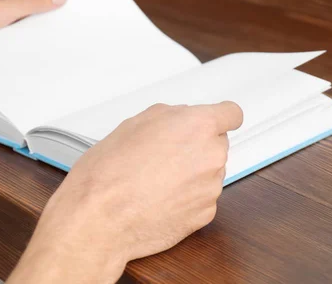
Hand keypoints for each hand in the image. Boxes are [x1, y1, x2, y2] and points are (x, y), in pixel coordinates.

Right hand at [7, 102, 243, 283]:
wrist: (100, 218)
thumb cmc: (110, 171)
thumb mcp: (135, 123)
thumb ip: (170, 117)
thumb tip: (181, 120)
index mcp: (197, 126)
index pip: (231, 114)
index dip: (220, 118)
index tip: (213, 123)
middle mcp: (212, 155)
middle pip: (217, 144)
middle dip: (197, 146)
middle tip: (166, 155)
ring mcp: (211, 187)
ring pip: (210, 172)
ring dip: (192, 174)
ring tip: (156, 180)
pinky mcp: (206, 214)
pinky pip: (202, 199)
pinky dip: (187, 199)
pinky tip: (160, 199)